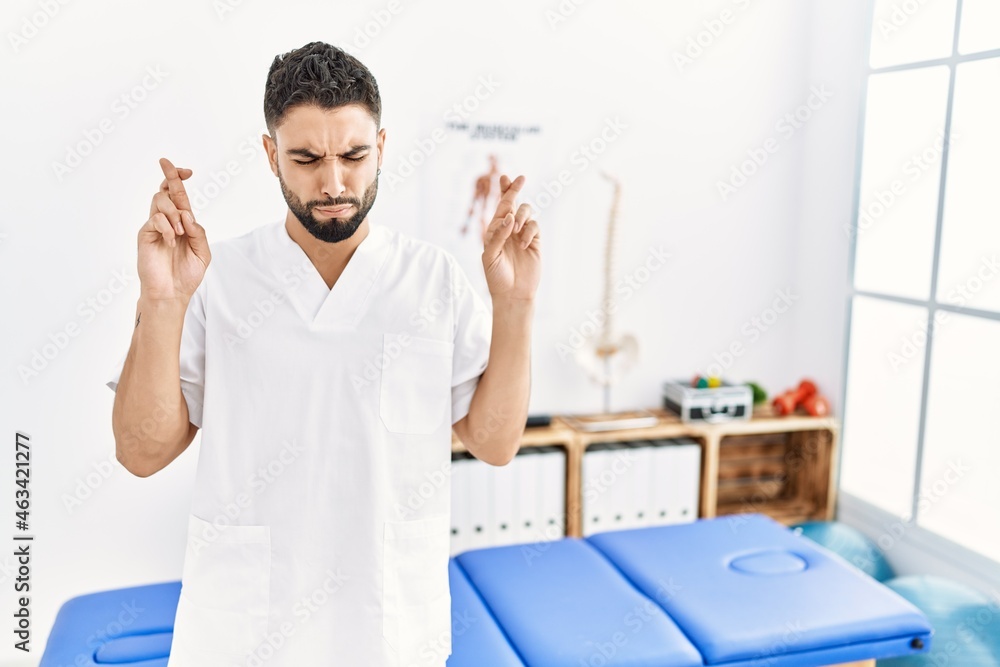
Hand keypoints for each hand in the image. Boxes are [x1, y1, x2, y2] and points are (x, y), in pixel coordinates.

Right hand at [137, 158, 210, 300]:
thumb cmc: (187, 274)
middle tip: (185, 178)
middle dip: (173, 179)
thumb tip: (187, 215)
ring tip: (181, 233)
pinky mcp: (145, 235)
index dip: (179, 178)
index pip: (179, 195)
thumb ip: (199, 232)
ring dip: (174, 212)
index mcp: (183, 222)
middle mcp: (167, 221)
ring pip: (159, 200)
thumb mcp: (203, 252)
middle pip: (165, 190)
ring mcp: (155, 227)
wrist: (172, 293)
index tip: (187, 170)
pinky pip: (155, 220)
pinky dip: (166, 228)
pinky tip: (171, 242)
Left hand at [481, 174, 539, 300]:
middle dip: (515, 189)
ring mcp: (523, 234)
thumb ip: (498, 234)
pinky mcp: (535, 241)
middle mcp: (509, 229)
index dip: (504, 190)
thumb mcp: (490, 255)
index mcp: (495, 229)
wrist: (513, 293)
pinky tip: (524, 244)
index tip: (506, 176)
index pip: (500, 206)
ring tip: (515, 229)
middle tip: (521, 178)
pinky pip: (534, 226)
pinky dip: (529, 231)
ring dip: (520, 215)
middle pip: (514, 203)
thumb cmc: (496, 276)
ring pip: (526, 212)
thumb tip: (509, 216)